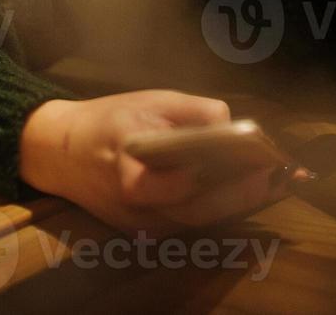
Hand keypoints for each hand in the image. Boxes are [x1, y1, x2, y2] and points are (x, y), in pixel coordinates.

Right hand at [19, 90, 303, 235]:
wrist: (61, 152)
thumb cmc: (110, 120)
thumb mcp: (151, 102)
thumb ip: (193, 113)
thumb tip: (231, 124)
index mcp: (130, 171)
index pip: (181, 184)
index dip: (222, 176)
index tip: (259, 163)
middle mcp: (134, 208)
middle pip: (196, 211)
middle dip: (239, 195)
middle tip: (274, 177)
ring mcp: (138, 226)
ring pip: (195, 221)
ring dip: (232, 204)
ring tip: (266, 182)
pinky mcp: (142, 233)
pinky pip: (185, 222)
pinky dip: (212, 207)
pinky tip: (238, 190)